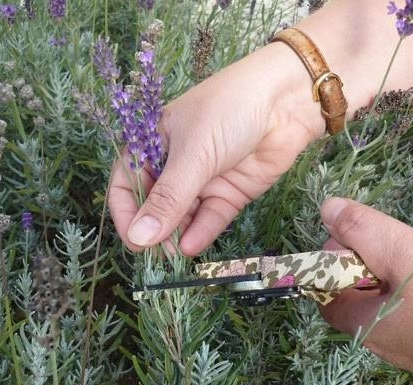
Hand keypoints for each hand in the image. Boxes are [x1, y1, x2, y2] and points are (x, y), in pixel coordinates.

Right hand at [108, 43, 324, 254]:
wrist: (286, 102)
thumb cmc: (229, 110)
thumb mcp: (193, 153)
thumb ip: (168, 198)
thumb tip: (138, 236)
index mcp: (154, 144)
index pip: (127, 183)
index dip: (127, 213)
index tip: (133, 239)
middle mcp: (176, 165)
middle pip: (156, 205)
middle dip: (155, 229)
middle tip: (156, 254)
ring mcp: (204, 180)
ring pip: (184, 216)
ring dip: (178, 235)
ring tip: (176, 254)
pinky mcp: (230, 193)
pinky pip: (211, 218)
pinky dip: (202, 232)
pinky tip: (192, 246)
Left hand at [319, 198, 412, 384]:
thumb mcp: (405, 254)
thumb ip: (363, 229)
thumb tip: (328, 209)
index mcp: (365, 325)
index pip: (327, 290)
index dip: (331, 259)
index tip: (351, 233)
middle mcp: (387, 337)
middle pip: (362, 286)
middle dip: (374, 252)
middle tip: (396, 233)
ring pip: (396, 289)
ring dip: (404, 259)